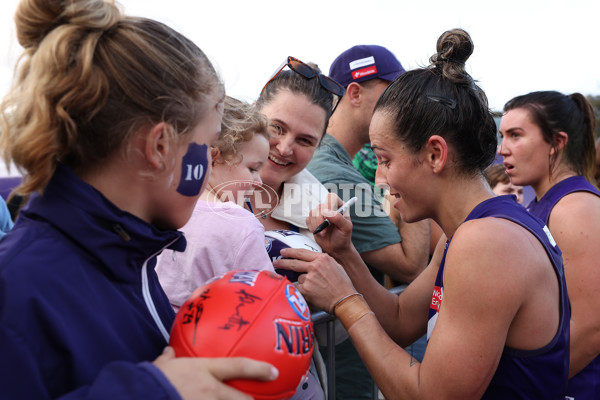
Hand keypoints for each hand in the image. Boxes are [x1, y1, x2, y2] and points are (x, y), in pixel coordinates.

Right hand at [154, 346, 277, 399]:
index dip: (259, 370)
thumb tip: (168, 351)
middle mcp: (210, 391)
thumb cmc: (149, 382)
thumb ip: (168, 360)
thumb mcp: (161, 367)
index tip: (273, 373)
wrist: (139, 396)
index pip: (238, 367)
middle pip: (241, 399)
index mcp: (203, 371)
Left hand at [273, 247, 355, 312]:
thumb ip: (323, 261)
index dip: (291, 252)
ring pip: (299, 278)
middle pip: (294, 262)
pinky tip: (309, 294)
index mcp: (322, 258)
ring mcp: (310, 278)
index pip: (302, 252)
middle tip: (276, 262)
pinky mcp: (306, 289)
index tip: (283, 252)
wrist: (345, 300)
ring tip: (314, 288)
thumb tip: (312, 260)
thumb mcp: (335, 266)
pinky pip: (298, 288)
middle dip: (283, 262)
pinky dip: (301, 291)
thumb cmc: (343, 285)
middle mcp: (315, 266)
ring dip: (303, 283)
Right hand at [306, 193, 353, 255]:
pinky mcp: (313, 219)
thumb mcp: (346, 228)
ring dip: (317, 225)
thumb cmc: (343, 237)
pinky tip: (319, 232)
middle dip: (321, 220)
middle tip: (325, 230)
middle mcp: (329, 207)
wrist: (336, 247)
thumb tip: (327, 212)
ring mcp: (320, 213)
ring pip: (312, 213)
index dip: (329, 206)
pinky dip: (312, 228)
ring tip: (323, 232)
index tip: (329, 217)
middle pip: (320, 206)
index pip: (331, 197)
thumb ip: (339, 219)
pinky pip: (308, 220)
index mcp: (339, 206)